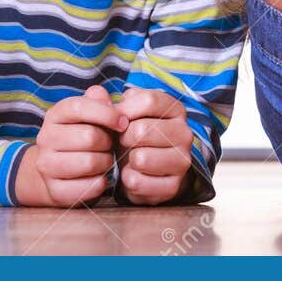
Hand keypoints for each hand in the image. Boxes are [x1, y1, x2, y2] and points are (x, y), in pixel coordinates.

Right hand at [16, 85, 126, 206]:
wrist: (57, 170)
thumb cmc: (82, 135)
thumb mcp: (88, 114)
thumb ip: (98, 101)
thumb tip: (106, 99)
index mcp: (55, 115)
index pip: (79, 107)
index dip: (106, 113)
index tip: (123, 122)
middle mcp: (45, 138)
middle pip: (89, 137)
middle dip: (108, 142)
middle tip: (109, 145)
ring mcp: (46, 165)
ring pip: (90, 163)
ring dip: (106, 162)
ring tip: (104, 160)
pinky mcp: (55, 190)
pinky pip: (90, 186)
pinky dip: (101, 183)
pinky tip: (98, 176)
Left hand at [114, 87, 194, 205]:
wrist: (145, 169)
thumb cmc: (133, 135)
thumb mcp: (124, 115)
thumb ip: (109, 102)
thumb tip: (97, 94)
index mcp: (176, 110)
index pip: (149, 100)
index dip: (125, 111)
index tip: (118, 120)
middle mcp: (185, 133)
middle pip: (142, 130)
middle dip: (123, 137)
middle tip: (124, 142)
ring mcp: (182, 161)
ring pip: (141, 158)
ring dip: (127, 160)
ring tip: (130, 158)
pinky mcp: (173, 186)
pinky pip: (138, 181)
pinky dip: (128, 180)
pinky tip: (133, 174)